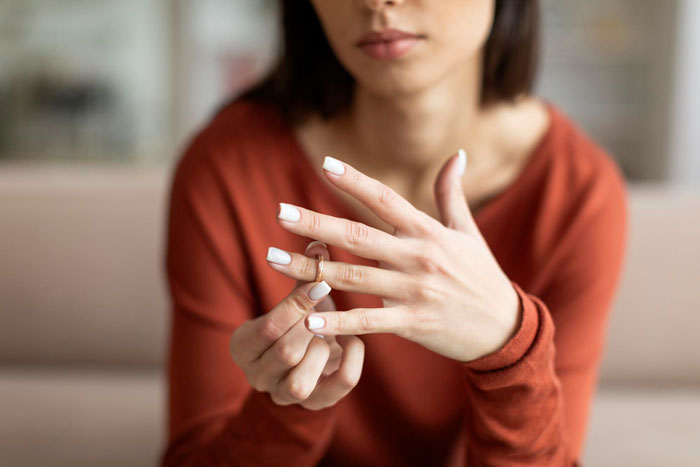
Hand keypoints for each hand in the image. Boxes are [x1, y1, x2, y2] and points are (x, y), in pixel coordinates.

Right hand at [230, 241, 364, 409]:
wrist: (303, 363)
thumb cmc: (296, 322)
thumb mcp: (294, 300)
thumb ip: (304, 275)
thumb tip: (318, 242)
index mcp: (243, 347)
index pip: (266, 329)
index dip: (294, 304)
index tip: (319, 281)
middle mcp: (259, 376)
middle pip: (284, 354)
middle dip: (310, 325)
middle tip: (328, 303)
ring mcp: (286, 395)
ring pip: (300, 383)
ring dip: (321, 351)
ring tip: (332, 330)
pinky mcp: (317, 404)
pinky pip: (336, 390)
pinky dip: (351, 363)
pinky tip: (354, 341)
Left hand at [267, 151, 520, 361]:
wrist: (504, 328)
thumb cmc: (482, 275)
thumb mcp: (469, 231)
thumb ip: (451, 194)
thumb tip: (457, 153)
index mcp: (428, 232)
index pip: (385, 199)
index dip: (355, 181)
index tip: (325, 164)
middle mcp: (418, 257)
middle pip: (358, 236)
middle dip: (315, 224)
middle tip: (279, 212)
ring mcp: (414, 292)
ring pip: (353, 277)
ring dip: (309, 271)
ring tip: (272, 260)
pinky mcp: (412, 324)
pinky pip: (368, 322)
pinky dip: (338, 320)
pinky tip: (308, 318)